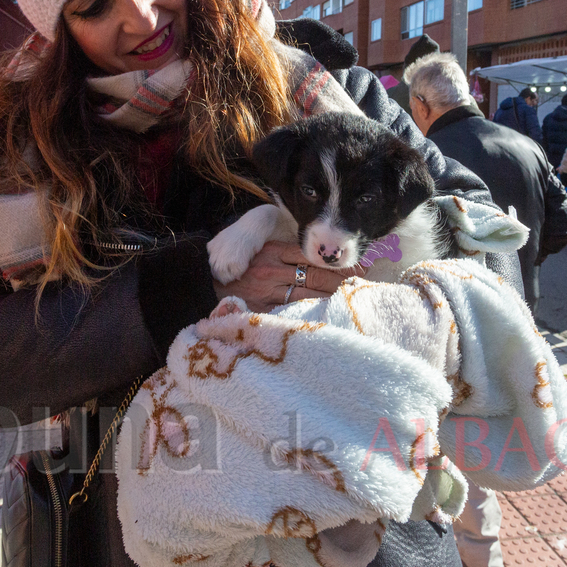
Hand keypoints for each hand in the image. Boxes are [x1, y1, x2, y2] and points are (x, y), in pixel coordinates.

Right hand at [212, 241, 364, 312]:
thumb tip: (317, 255)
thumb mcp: (254, 249)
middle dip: (344, 280)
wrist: (201, 286)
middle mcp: (271, 269)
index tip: (359, 267)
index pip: (313, 255)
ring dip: (334, 298)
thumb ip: (283, 251)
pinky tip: (329, 316)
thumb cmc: (233, 268)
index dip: (338, 263)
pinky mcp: (262, 310)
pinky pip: (294, 312)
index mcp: (271, 250)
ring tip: (354, 301)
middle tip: (366, 285)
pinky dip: (313, 314)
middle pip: (316, 273)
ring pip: (310, 294)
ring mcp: (266, 291)